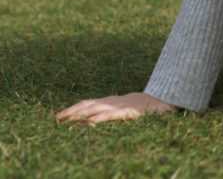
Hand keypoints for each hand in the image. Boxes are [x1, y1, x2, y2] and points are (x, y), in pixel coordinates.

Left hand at [55, 92, 178, 123]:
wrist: (167, 99)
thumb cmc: (146, 108)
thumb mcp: (127, 110)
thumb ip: (113, 113)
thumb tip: (95, 122)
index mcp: (112, 101)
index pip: (88, 103)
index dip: (73, 108)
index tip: (58, 116)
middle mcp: (113, 101)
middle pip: (87, 104)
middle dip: (70, 111)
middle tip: (55, 119)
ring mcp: (121, 105)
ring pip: (95, 108)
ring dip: (79, 114)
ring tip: (65, 121)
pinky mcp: (130, 111)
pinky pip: (112, 115)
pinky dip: (100, 118)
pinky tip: (90, 123)